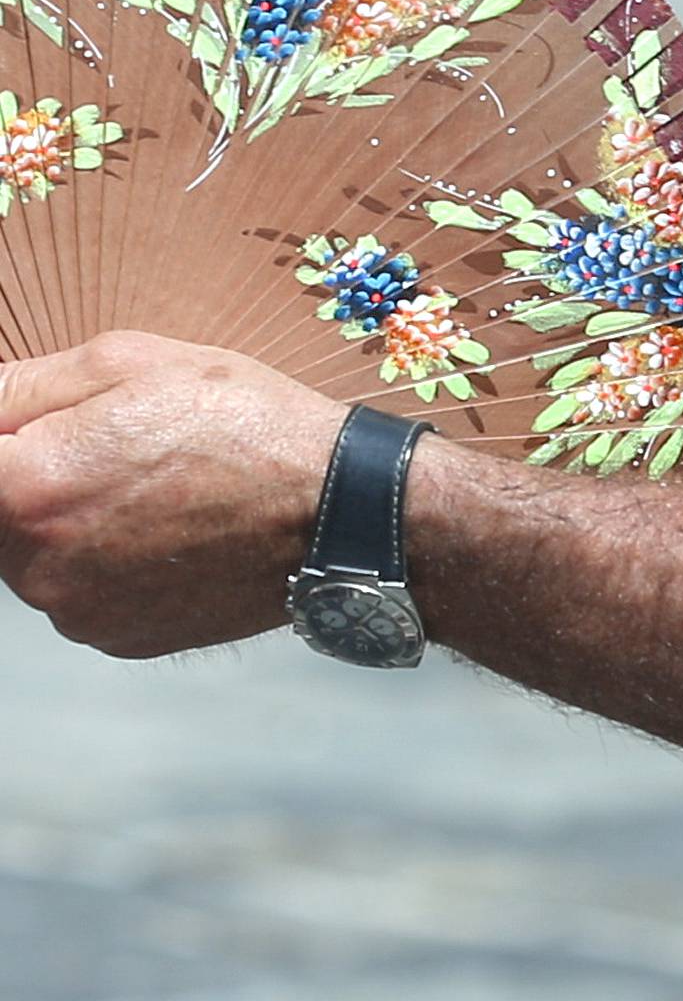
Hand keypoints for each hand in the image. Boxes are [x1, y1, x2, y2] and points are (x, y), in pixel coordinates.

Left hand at [0, 334, 343, 657]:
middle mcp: (37, 566)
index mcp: (29, 486)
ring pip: (37, 557)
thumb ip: (27, 383)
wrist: (331, 508)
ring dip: (67, 523)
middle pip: (1, 514)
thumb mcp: (133, 361)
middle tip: (113, 448)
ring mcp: (77, 613)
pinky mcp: (117, 640)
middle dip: (33, 479)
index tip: (49, 434)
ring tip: (151, 487)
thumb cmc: (240, 422)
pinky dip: (107, 563)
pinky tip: (166, 530)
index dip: (11, 437)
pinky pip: (83, 594)